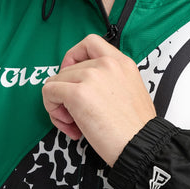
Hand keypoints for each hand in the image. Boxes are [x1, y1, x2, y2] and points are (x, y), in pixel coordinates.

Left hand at [42, 34, 155, 165]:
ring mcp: (90, 76)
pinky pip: (49, 92)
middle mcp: (106, 64)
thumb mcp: (130, 89)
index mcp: (121, 62)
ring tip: (74, 123)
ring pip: (55, 81)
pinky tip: (70, 125)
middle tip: (76, 115)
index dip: (74, 57)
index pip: (89, 43)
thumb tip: (81, 85)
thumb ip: (108, 79)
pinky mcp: (77, 94)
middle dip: (67, 92)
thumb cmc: (136, 128)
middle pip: (67, 68)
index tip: (74, 76)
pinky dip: (52, 109)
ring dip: (59, 104)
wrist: (141, 145)